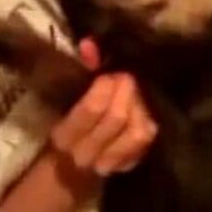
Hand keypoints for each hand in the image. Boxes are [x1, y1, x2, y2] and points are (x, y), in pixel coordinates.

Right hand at [49, 38, 157, 176]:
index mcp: (65, 134)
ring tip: (132, 95)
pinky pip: (146, 140)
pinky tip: (138, 111)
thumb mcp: (67, 99)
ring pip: (136, 131)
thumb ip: (80, 71)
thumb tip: (90, 45)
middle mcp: (86, 153)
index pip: (92, 108)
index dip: (105, 86)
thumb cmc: (69, 122)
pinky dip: (146, 120)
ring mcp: (109, 162)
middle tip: (124, 78)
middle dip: (124, 91)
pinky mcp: (129, 164)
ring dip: (138, 106)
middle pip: (117, 117)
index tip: (107, 75)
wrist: (72, 166)